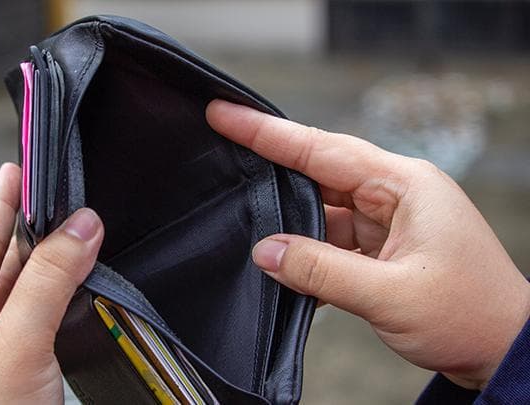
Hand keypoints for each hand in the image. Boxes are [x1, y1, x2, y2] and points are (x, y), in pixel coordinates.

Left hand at [0, 163, 103, 403]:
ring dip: (52, 263)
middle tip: (58, 191)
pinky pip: (42, 320)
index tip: (17, 169)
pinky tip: (80, 278)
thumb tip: (82, 225)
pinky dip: (63, 296)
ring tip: (76, 226)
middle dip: (31, 230)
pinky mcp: (23, 371)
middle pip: (1, 266)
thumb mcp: (16, 344)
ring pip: (25, 293)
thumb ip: (50, 282)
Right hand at [207, 100, 529, 389]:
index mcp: (405, 185)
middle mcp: (394, 194)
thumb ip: (320, 271)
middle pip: (317, 171)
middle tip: (220, 153)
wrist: (503, 348)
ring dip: (290, 223)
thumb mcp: (391, 295)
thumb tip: (264, 251)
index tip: (225, 114)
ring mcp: (387, 220)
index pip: (322, 149)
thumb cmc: (470, 314)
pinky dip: (307, 250)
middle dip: (270, 167)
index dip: (267, 132)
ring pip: (321, 208)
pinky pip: (331, 238)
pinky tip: (285, 262)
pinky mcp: (380, 246)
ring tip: (250, 226)